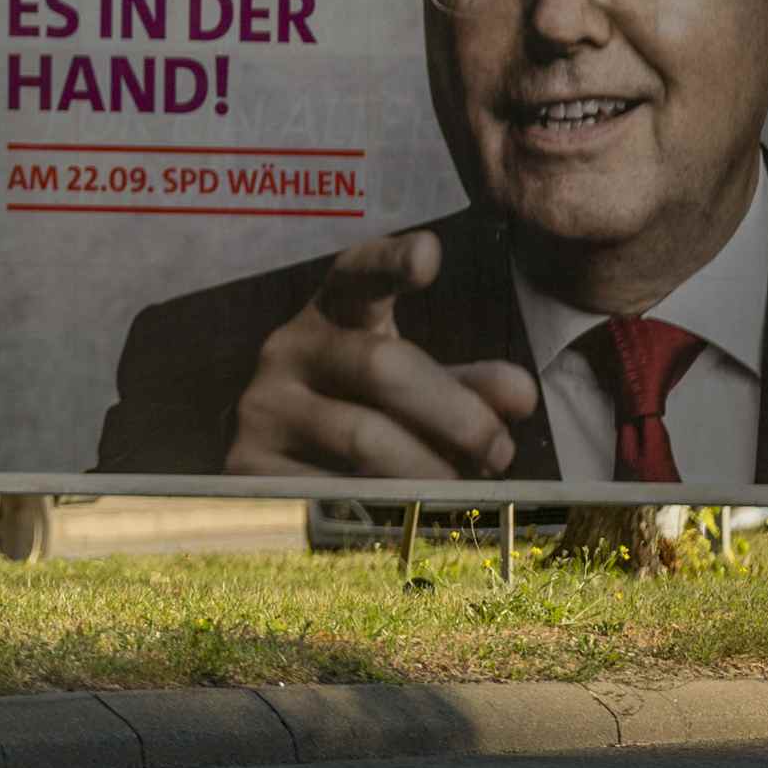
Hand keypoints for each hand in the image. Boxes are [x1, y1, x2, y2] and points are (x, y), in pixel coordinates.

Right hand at [222, 230, 540, 479]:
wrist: (275, 463)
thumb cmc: (362, 415)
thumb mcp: (414, 392)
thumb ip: (466, 387)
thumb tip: (521, 395)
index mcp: (330, 315)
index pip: (356, 275)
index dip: (389, 262)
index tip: (427, 253)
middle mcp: (286, 349)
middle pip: (382, 366)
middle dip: (455, 414)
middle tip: (498, 450)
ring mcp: (262, 407)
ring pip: (363, 438)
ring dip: (429, 470)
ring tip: (461, 490)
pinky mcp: (247, 466)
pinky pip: (333, 490)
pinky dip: (383, 507)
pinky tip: (406, 515)